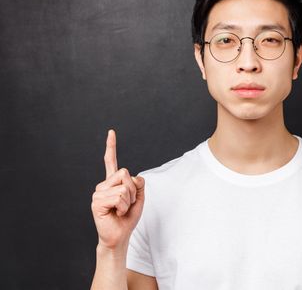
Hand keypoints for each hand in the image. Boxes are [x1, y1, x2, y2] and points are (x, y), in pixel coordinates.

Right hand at [91, 129, 144, 250]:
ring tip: (121, 210)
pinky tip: (116, 213)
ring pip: (124, 187)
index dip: (111, 146)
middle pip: (126, 174)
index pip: (111, 161)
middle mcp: (103, 185)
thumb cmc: (128, 218)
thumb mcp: (139, 198)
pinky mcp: (97, 202)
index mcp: (113, 182)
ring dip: (129, 201)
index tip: (111, 132)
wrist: (120, 236)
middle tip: (127, 203)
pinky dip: (124, 206)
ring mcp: (98, 193)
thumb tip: (134, 176)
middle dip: (133, 190)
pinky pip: (119, 197)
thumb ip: (139, 184)